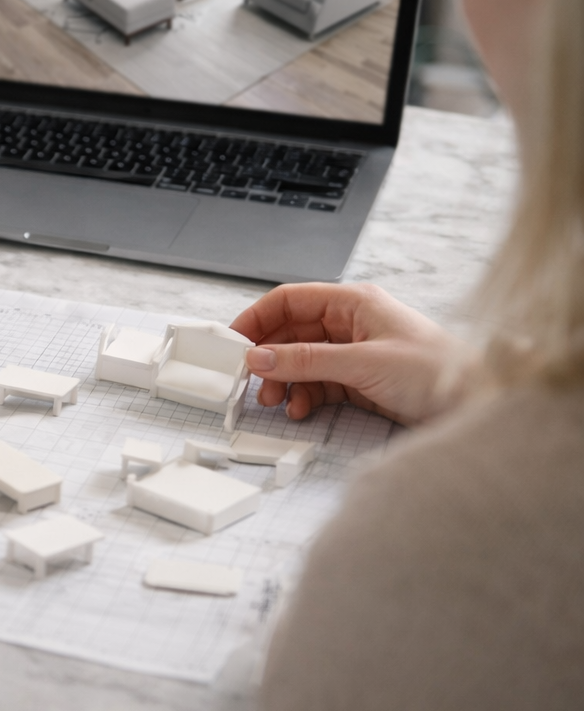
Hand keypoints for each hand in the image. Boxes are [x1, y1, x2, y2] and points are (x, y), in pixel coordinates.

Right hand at [230, 282, 469, 425]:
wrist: (477, 405)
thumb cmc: (437, 371)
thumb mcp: (363, 363)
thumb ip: (306, 361)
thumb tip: (259, 357)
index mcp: (354, 303)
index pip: (289, 301)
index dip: (257, 319)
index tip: (233, 342)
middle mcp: (352, 324)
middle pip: (291, 333)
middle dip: (269, 357)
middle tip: (249, 380)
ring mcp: (355, 353)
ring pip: (302, 361)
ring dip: (284, 380)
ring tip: (275, 401)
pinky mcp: (360, 381)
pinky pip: (318, 384)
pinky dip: (303, 396)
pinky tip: (299, 409)